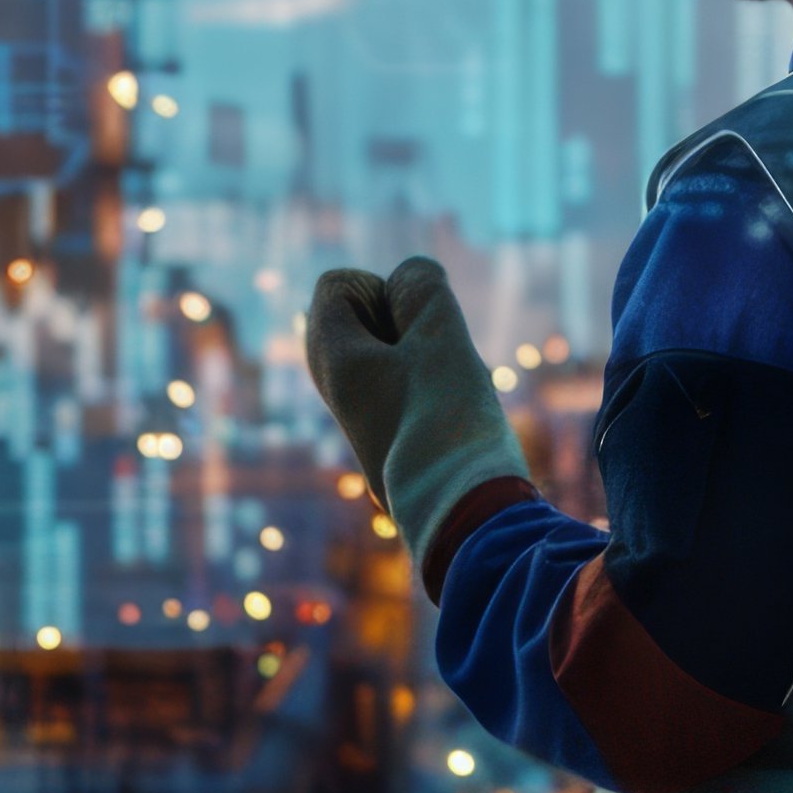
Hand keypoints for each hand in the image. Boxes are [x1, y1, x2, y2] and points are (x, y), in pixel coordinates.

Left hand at [304, 257, 531, 550]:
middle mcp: (335, 384)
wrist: (462, 512)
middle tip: (429, 363)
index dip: (382, 290)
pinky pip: (411, 381)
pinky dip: (435, 383)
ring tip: (445, 393)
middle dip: (408, 322)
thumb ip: (422, 287)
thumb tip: (410, 280)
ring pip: (396, 349)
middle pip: (367, 313)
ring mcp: (364, 410)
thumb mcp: (440, 332)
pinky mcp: (392, 431)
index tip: (408, 335)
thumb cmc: (447, 419)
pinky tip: (452, 416)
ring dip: (428, 353)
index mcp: (329, 358)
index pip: (337, 284)